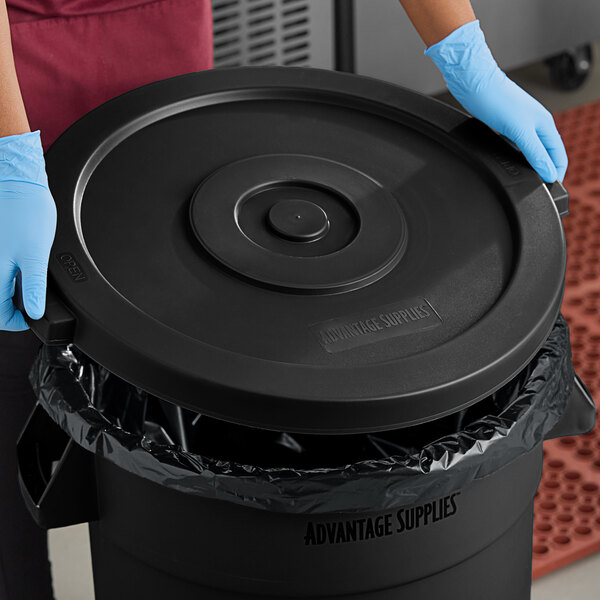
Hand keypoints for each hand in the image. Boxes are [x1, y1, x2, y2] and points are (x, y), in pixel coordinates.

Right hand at [0, 131, 55, 330]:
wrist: (17, 180)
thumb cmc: (27, 211)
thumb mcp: (37, 255)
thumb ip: (34, 287)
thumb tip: (35, 312)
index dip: (16, 322)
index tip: (30, 318)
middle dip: (10, 306)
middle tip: (29, 301)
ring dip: (6, 290)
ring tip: (24, 284)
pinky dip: (4, 273)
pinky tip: (16, 266)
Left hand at [426, 20, 567, 182]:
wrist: (474, 84)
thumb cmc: (497, 99)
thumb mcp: (520, 132)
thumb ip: (535, 153)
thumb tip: (548, 173)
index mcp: (545, 124)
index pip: (558, 155)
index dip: (556, 173)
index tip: (550, 190)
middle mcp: (536, 124)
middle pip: (547, 153)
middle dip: (545, 170)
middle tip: (538, 188)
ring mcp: (521, 124)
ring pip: (531, 149)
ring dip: (532, 163)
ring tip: (527, 178)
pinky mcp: (506, 124)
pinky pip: (517, 145)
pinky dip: (517, 156)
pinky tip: (509, 162)